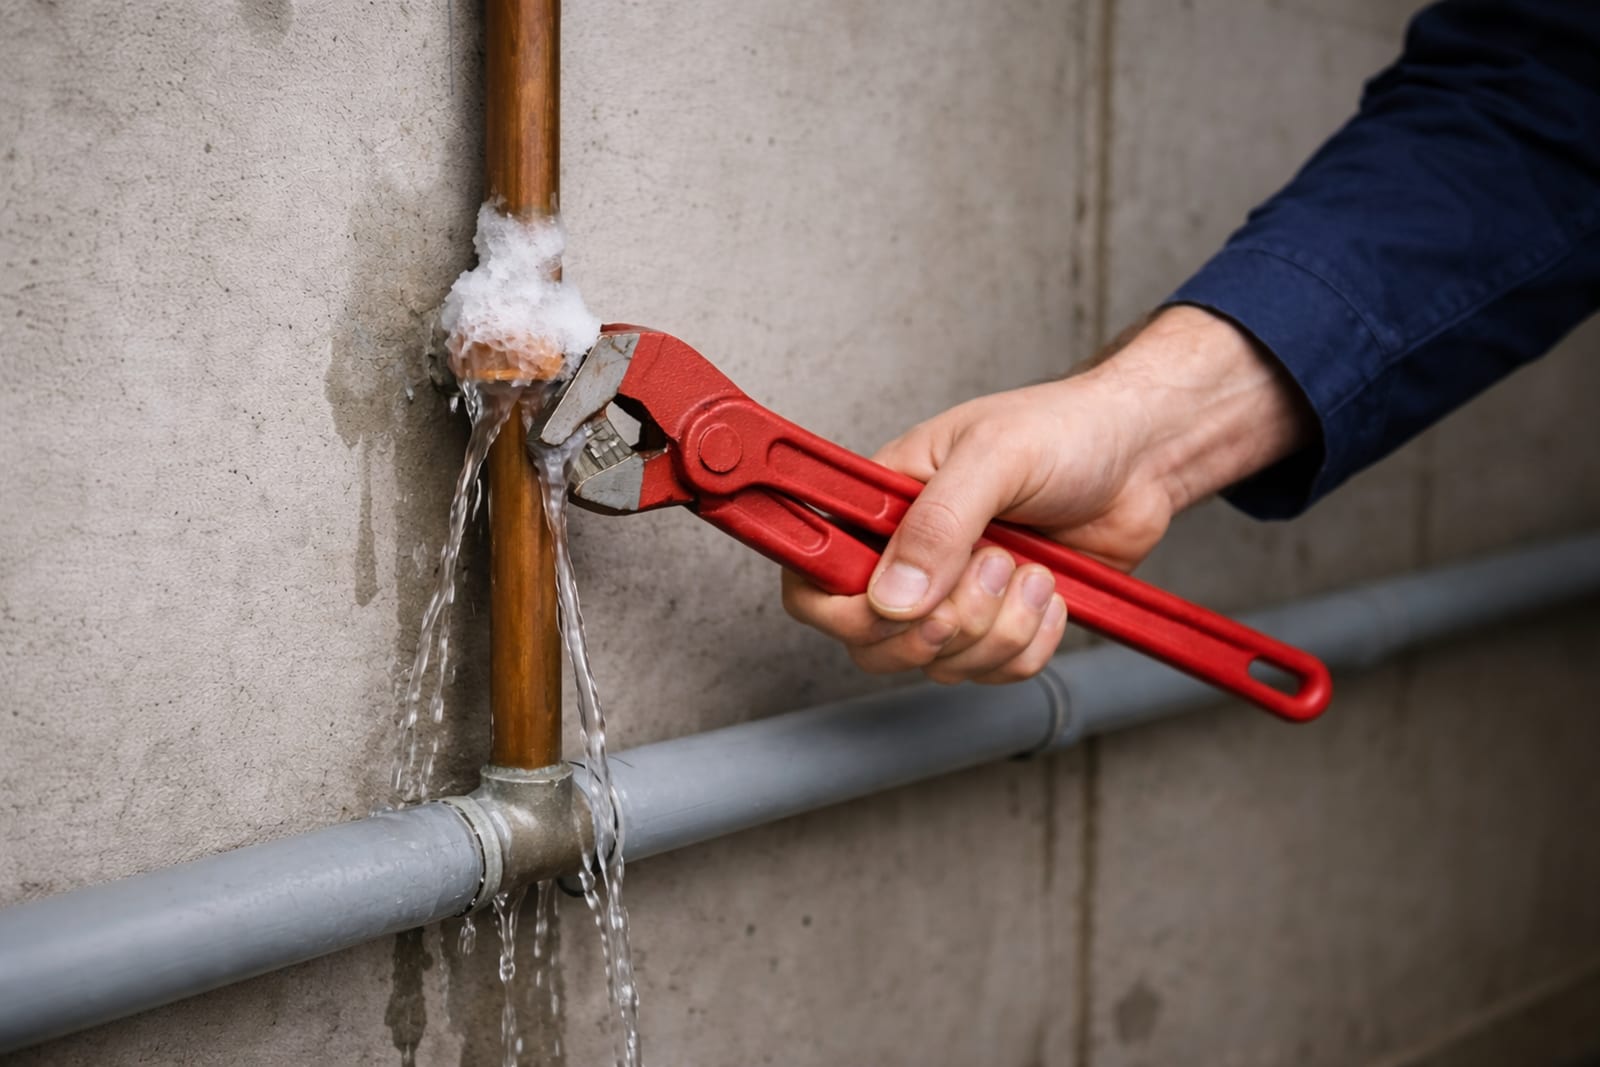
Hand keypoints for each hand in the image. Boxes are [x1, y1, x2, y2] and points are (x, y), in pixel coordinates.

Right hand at [781, 305, 1313, 684]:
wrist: (1142, 457)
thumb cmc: (1067, 431)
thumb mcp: (996, 457)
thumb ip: (939, 523)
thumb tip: (891, 595)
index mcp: (883, 502)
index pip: (815, 574)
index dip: (841, 604)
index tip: (894, 599)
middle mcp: (908, 554)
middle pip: (870, 640)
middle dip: (941, 622)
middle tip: (991, 567)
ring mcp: (953, 594)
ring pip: (936, 663)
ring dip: (997, 628)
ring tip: (1032, 569)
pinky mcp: (999, 624)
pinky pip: (991, 672)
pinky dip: (1029, 644)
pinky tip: (1051, 593)